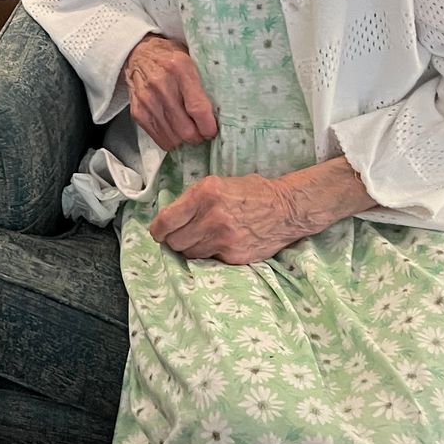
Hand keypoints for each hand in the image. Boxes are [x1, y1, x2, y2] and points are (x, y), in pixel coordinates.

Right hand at [122, 35, 217, 150]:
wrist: (138, 53)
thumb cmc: (171, 57)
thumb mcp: (192, 59)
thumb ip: (204, 83)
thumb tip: (221, 111)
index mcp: (180, 68)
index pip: (198, 108)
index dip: (209, 126)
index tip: (213, 130)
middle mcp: (161, 85)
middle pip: (186, 129)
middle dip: (198, 137)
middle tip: (203, 132)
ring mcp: (147, 100)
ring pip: (173, 138)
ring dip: (184, 140)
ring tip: (189, 131)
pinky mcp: (138, 112)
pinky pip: (159, 139)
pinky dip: (171, 140)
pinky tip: (175, 130)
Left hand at [149, 173, 305, 264]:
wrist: (286, 209)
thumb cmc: (251, 193)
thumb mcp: (218, 183)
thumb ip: (193, 198)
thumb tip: (170, 217)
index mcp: (204, 194)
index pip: (166, 221)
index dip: (157, 230)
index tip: (158, 232)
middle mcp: (211, 217)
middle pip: (175, 242)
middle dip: (173, 240)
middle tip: (180, 236)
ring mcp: (223, 239)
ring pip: (190, 253)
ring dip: (191, 248)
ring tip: (202, 238)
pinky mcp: (233, 256)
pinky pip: (209, 260)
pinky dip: (209, 254)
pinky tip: (219, 244)